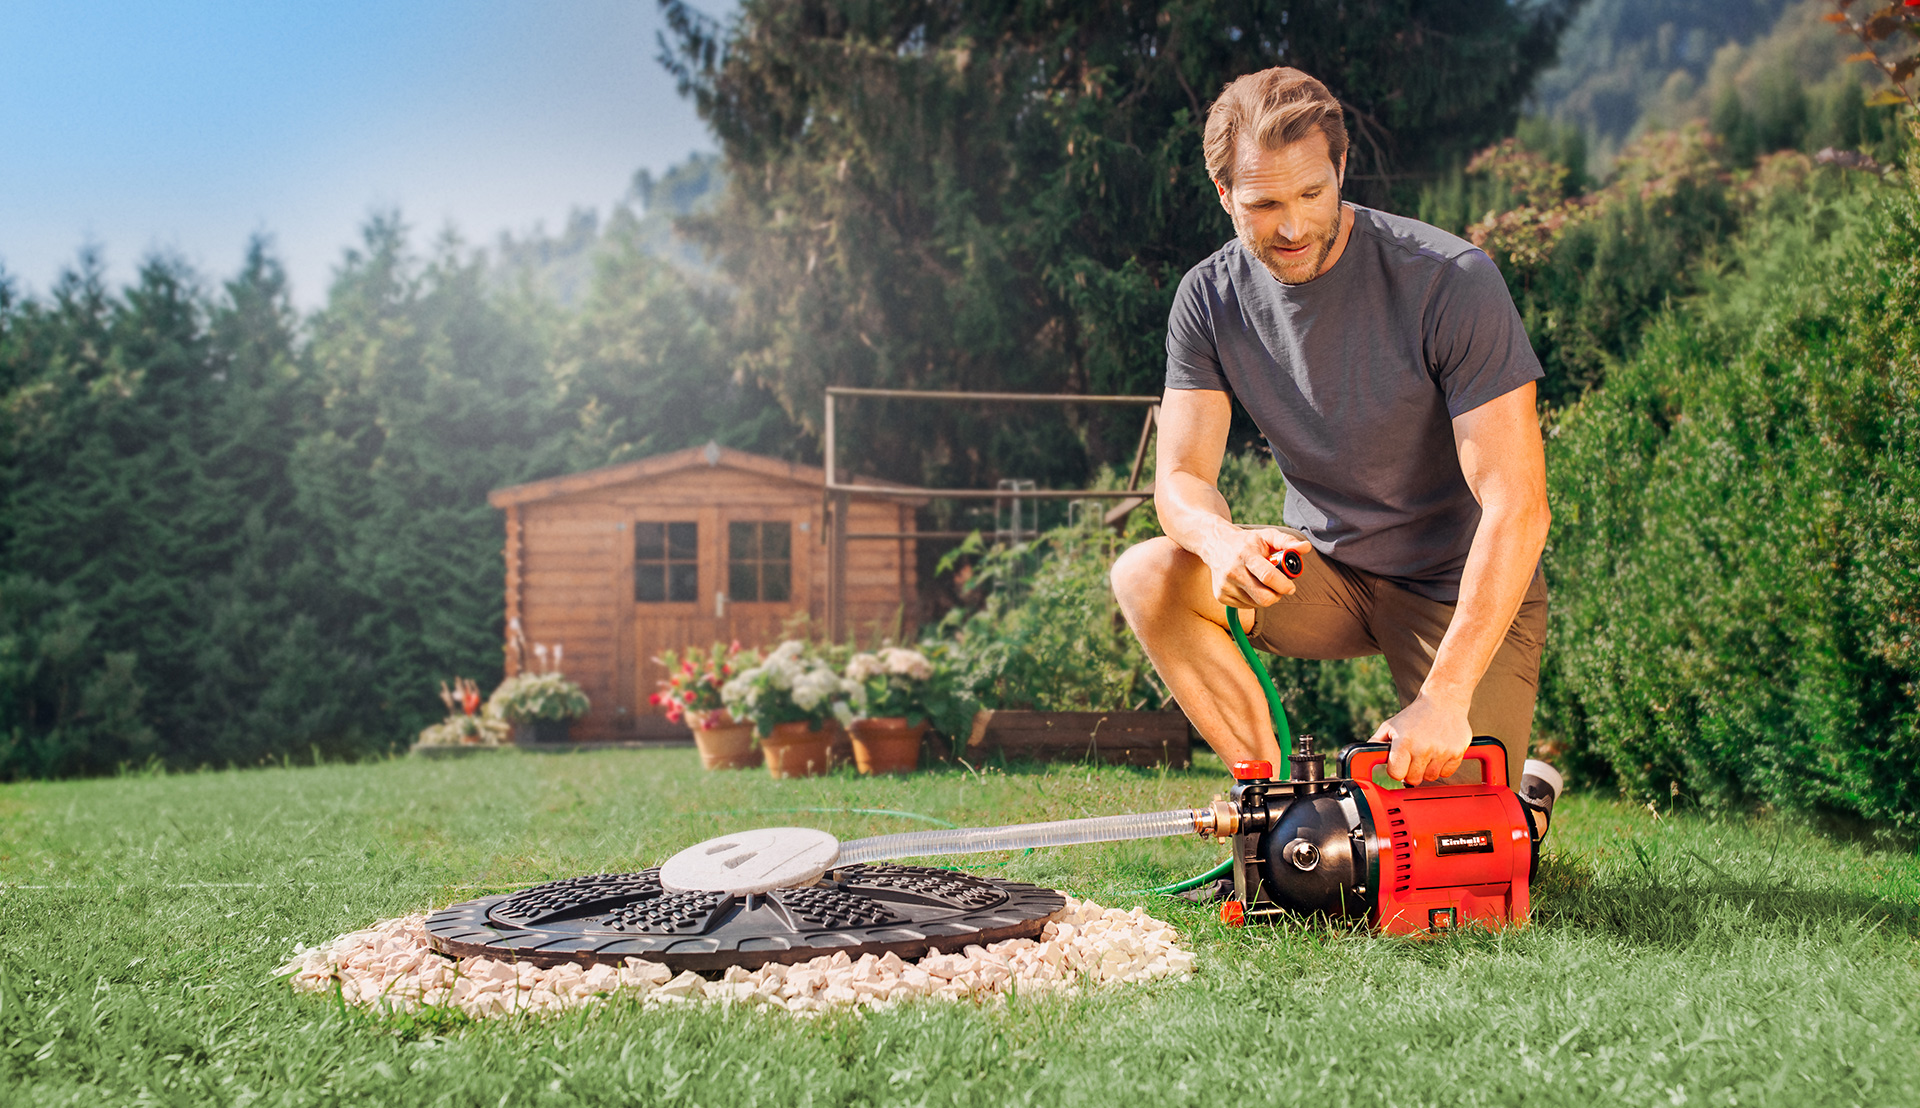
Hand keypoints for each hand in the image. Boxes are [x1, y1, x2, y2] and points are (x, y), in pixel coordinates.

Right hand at [1197, 527, 1311, 608]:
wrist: (1215, 544)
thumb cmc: (1246, 541)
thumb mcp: (1266, 536)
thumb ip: (1287, 541)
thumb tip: (1306, 547)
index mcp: (1246, 555)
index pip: (1268, 576)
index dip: (1284, 585)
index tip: (1291, 587)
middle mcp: (1233, 571)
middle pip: (1263, 598)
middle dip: (1277, 595)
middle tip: (1279, 587)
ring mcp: (1225, 586)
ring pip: (1256, 604)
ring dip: (1265, 597)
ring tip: (1261, 582)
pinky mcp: (1220, 596)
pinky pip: (1246, 606)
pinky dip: (1253, 600)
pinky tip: (1249, 586)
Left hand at [1373, 693, 1471, 783]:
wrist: (1443, 701)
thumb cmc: (1414, 715)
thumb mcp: (1390, 726)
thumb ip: (1376, 744)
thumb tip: (1364, 759)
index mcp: (1404, 742)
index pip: (1396, 774)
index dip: (1396, 770)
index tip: (1398, 764)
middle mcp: (1423, 748)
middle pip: (1414, 779)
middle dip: (1411, 772)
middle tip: (1413, 758)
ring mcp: (1441, 751)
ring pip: (1431, 777)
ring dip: (1427, 769)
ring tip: (1426, 753)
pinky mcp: (1457, 752)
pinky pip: (1447, 773)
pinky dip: (1442, 767)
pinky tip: (1439, 753)